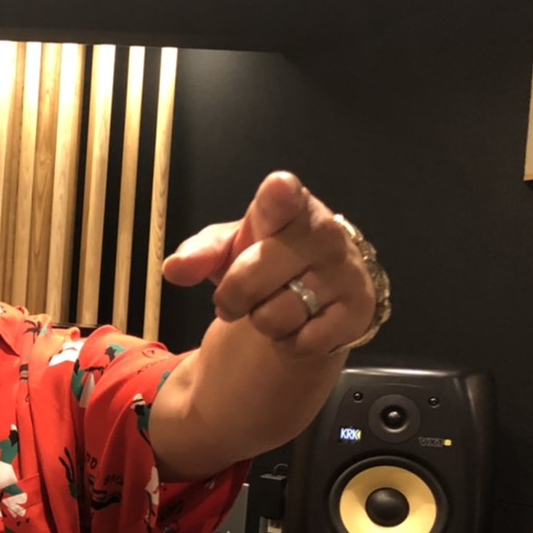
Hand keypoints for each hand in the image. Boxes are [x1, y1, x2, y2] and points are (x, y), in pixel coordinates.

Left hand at [161, 171, 379, 356]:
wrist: (313, 289)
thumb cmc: (263, 257)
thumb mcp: (228, 248)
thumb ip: (200, 252)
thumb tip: (174, 268)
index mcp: (289, 206)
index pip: (283, 199)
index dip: (278, 197)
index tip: (279, 190)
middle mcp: (324, 233)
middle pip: (249, 280)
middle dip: (233, 298)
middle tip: (239, 295)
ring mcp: (346, 271)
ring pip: (274, 317)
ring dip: (263, 321)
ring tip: (275, 305)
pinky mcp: (359, 310)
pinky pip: (302, 342)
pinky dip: (290, 342)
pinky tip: (300, 323)